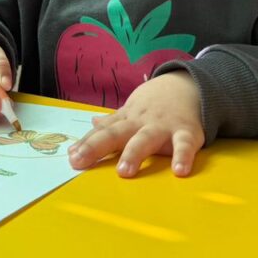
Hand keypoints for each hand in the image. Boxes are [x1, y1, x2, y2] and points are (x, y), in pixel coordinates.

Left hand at [67, 71, 203, 177]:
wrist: (187, 85)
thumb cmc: (155, 105)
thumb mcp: (132, 110)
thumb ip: (113, 121)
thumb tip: (92, 124)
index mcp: (126, 120)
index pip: (102, 133)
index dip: (86, 144)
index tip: (71, 158)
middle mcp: (140, 123)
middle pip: (115, 134)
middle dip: (96, 147)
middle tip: (79, 161)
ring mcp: (163, 127)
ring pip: (145, 139)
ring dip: (134, 154)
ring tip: (124, 172)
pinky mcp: (186, 132)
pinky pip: (184, 145)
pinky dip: (182, 156)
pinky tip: (179, 171)